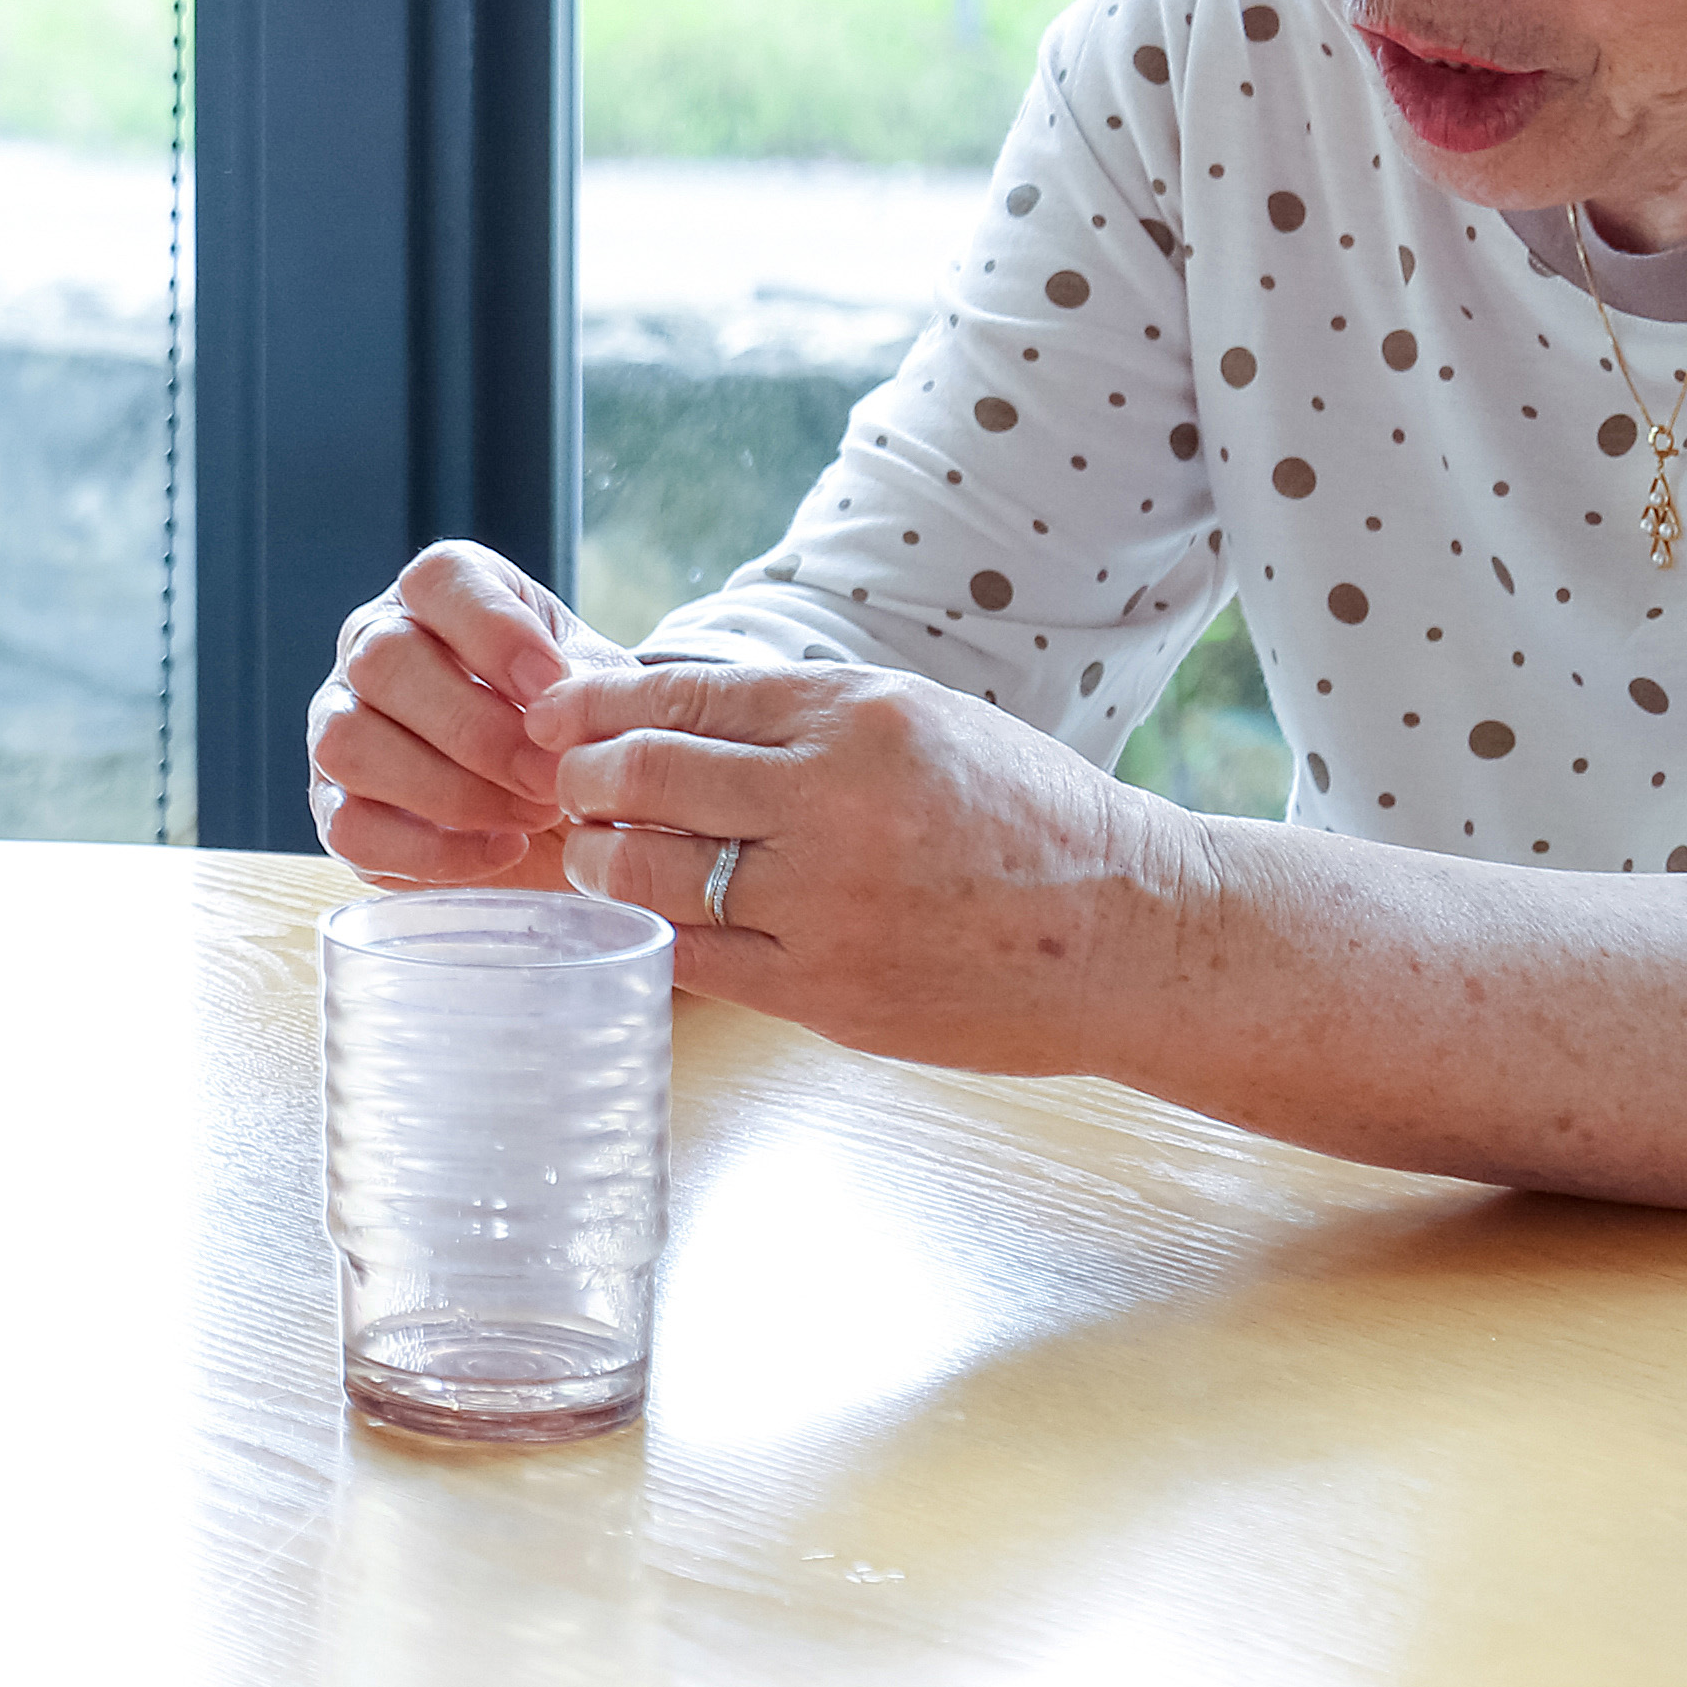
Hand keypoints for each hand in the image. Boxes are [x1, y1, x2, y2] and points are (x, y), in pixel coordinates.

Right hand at [304, 540, 619, 885]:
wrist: (567, 798)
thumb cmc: (572, 722)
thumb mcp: (596, 687)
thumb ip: (585, 687)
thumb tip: (556, 713)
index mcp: (439, 596)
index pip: (436, 579)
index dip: (493, 629)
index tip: (553, 682)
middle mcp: (371, 647)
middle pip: (381, 661)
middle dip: (477, 730)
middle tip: (550, 775)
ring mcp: (340, 725)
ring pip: (348, 743)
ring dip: (450, 790)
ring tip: (531, 815)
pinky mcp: (336, 809)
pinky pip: (351, 830)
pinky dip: (432, 852)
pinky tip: (501, 850)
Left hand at [527, 657, 1198, 1071]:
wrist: (1130, 932)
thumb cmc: (1023, 815)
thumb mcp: (921, 717)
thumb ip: (798, 713)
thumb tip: (656, 703)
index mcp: (857, 717)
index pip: (679, 695)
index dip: (594, 705)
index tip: (556, 714)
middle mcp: (835, 803)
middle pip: (643, 775)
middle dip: (581, 777)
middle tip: (567, 783)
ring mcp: (828, 905)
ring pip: (650, 872)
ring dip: (600, 856)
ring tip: (599, 849)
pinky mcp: (827, 991)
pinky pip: (695, 957)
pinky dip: (652, 929)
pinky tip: (647, 913)